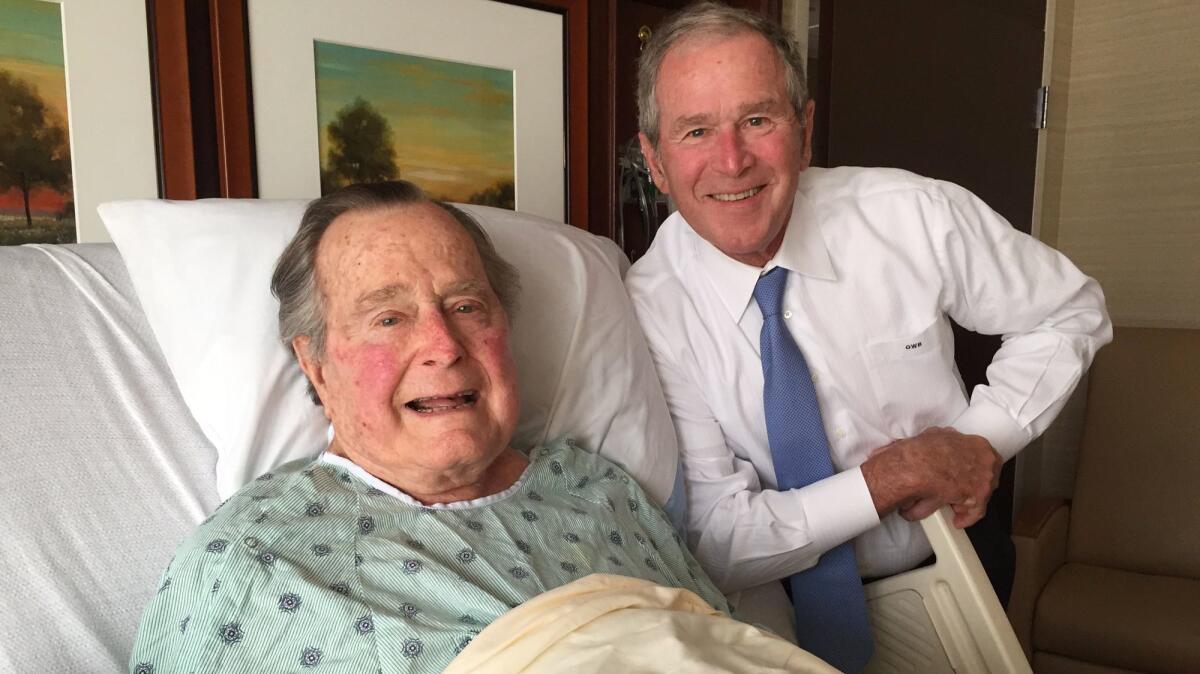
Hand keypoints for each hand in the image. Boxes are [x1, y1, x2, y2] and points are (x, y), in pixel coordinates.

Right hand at [861, 427, 1001, 527]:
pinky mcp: (978, 496)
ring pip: (982, 494)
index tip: (965, 475)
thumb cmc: (923, 451)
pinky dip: (966, 517)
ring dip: (968, 501)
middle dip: (972, 486)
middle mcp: (986, 460)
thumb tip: (941, 442)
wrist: (918, 465)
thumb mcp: (935, 435)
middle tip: (959, 492)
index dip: (973, 469)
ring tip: (954, 507)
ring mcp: (985, 478)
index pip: (983, 459)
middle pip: (986, 478)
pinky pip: (976, 511)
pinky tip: (957, 520)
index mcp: (978, 444)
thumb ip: (946, 440)